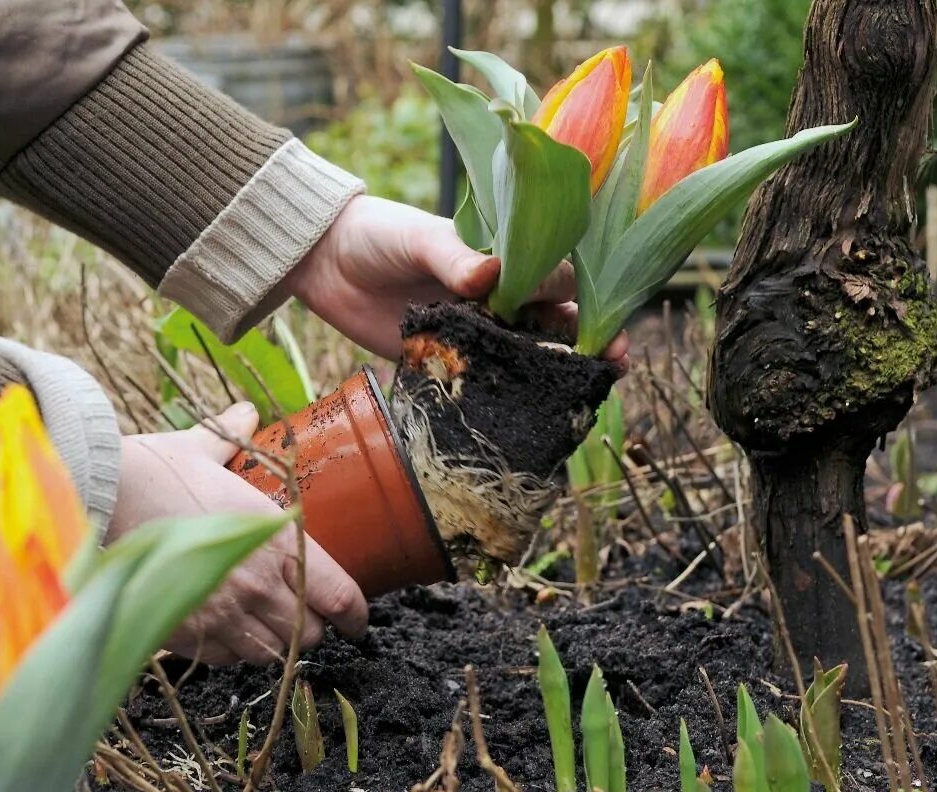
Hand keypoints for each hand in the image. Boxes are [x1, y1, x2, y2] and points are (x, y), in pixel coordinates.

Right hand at [106, 403, 367, 664]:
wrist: (100, 499)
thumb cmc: (155, 471)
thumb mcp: (203, 449)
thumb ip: (233, 437)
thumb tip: (245, 412)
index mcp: (278, 539)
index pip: (339, 595)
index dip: (354, 614)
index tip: (356, 620)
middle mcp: (260, 583)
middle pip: (310, 634)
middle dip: (309, 627)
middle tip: (300, 613)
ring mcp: (224, 614)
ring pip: (272, 653)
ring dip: (272, 641)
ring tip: (261, 623)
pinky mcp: (190, 635)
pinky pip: (229, 660)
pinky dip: (233, 651)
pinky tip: (225, 629)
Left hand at [283, 195, 629, 369]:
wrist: (322, 262)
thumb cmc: (378, 234)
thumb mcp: (416, 237)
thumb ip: (451, 256)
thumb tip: (488, 274)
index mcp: (501, 256)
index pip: (555, 274)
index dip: (585, 296)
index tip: (605, 323)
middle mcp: (497, 295)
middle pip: (556, 318)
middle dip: (589, 339)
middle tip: (614, 362)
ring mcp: (474, 330)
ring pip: (527, 353)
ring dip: (556, 372)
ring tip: (584, 393)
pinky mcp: (445, 359)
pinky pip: (483, 380)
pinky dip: (506, 395)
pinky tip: (527, 412)